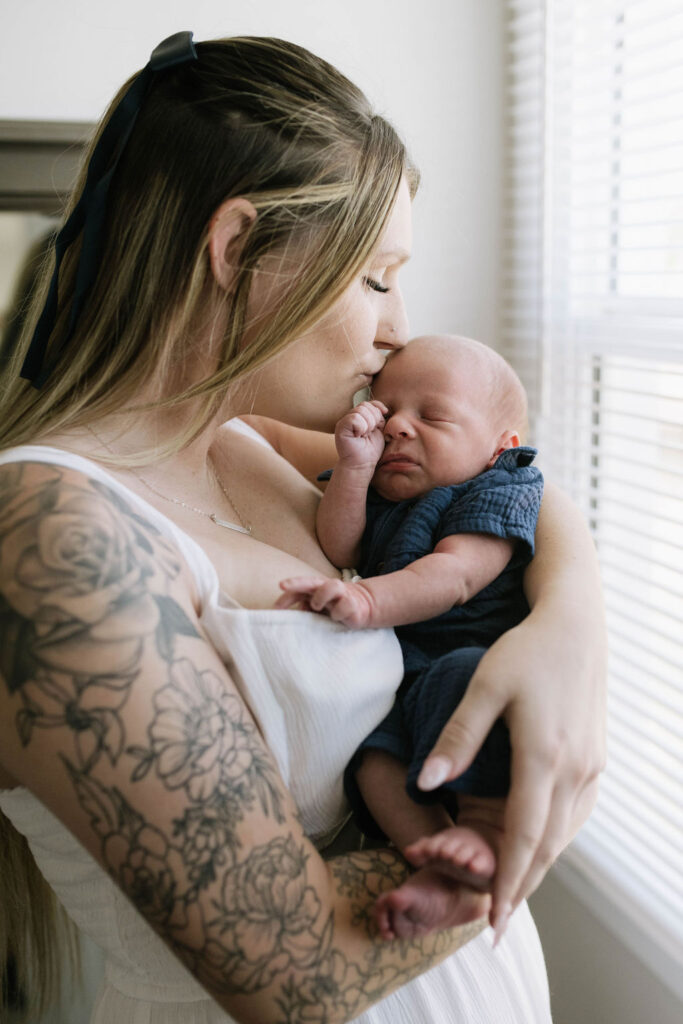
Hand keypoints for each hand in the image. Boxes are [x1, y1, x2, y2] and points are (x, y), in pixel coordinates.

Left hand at [275, 576, 373, 627]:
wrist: (363, 606)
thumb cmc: (335, 606)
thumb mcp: (319, 607)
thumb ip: (306, 607)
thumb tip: (295, 612)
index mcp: (317, 587)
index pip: (300, 586)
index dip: (287, 594)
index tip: (275, 606)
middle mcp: (328, 587)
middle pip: (311, 581)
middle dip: (297, 582)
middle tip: (282, 585)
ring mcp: (342, 594)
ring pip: (332, 586)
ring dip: (321, 596)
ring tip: (316, 607)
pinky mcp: (354, 604)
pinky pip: (345, 605)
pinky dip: (338, 613)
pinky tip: (336, 618)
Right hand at [335, 401, 386, 468]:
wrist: (362, 464)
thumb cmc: (370, 449)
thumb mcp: (379, 430)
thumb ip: (379, 417)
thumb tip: (384, 408)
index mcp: (359, 416)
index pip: (369, 403)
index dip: (378, 409)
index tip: (380, 423)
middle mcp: (349, 417)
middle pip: (365, 406)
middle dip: (373, 420)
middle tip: (369, 433)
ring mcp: (344, 421)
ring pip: (360, 411)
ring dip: (368, 425)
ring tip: (364, 435)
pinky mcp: (341, 427)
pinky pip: (354, 418)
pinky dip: (361, 427)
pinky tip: (359, 436)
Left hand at [416, 608, 605, 940]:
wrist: (575, 626)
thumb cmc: (526, 652)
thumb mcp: (485, 686)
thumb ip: (457, 737)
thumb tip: (427, 784)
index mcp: (544, 757)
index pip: (525, 838)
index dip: (507, 883)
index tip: (491, 923)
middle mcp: (576, 771)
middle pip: (548, 847)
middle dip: (523, 888)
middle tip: (497, 924)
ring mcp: (591, 768)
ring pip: (565, 835)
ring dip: (539, 868)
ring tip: (512, 895)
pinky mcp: (595, 760)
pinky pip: (575, 814)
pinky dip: (555, 841)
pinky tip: (539, 849)